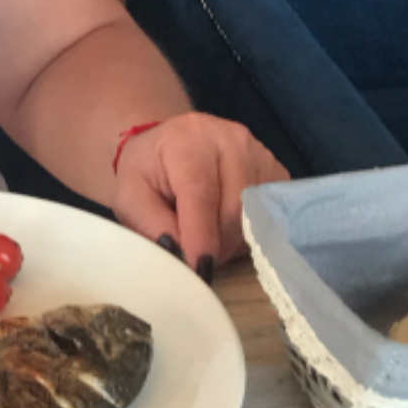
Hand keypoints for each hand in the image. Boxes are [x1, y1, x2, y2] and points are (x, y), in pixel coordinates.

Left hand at [111, 113, 285, 276]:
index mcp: (189, 139)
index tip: (199, 268)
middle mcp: (231, 139)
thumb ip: (152, 225)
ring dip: (232, 240)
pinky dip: (249, 231)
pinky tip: (227, 226)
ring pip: (255, 215)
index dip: (201, 236)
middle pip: (234, 208)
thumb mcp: (131, 197)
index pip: (201, 193)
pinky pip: (270, 214)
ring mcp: (259, 152)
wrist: (168, 144)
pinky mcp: (276, 170)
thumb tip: (186, 258)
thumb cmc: (147, 172)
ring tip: (208, 235)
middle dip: (216, 243)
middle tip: (197, 256)